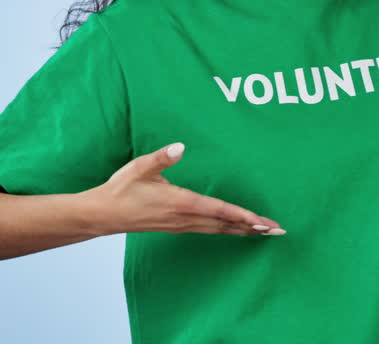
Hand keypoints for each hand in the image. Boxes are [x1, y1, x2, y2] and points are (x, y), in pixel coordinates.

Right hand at [87, 143, 284, 236]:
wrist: (102, 215)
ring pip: (219, 230)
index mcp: (180, 202)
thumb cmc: (120, 190)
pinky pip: (209, 230)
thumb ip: (160, 158)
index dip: (242, 216)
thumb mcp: (139, 169)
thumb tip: (179, 147)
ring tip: (265, 232)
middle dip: (252, 228)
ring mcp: (181, 225)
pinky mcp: (177, 227)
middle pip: (225, 225)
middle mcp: (184, 217)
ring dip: (243, 231)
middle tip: (277, 230)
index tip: (262, 221)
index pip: (218, 210)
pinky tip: (236, 230)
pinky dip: (228, 230)